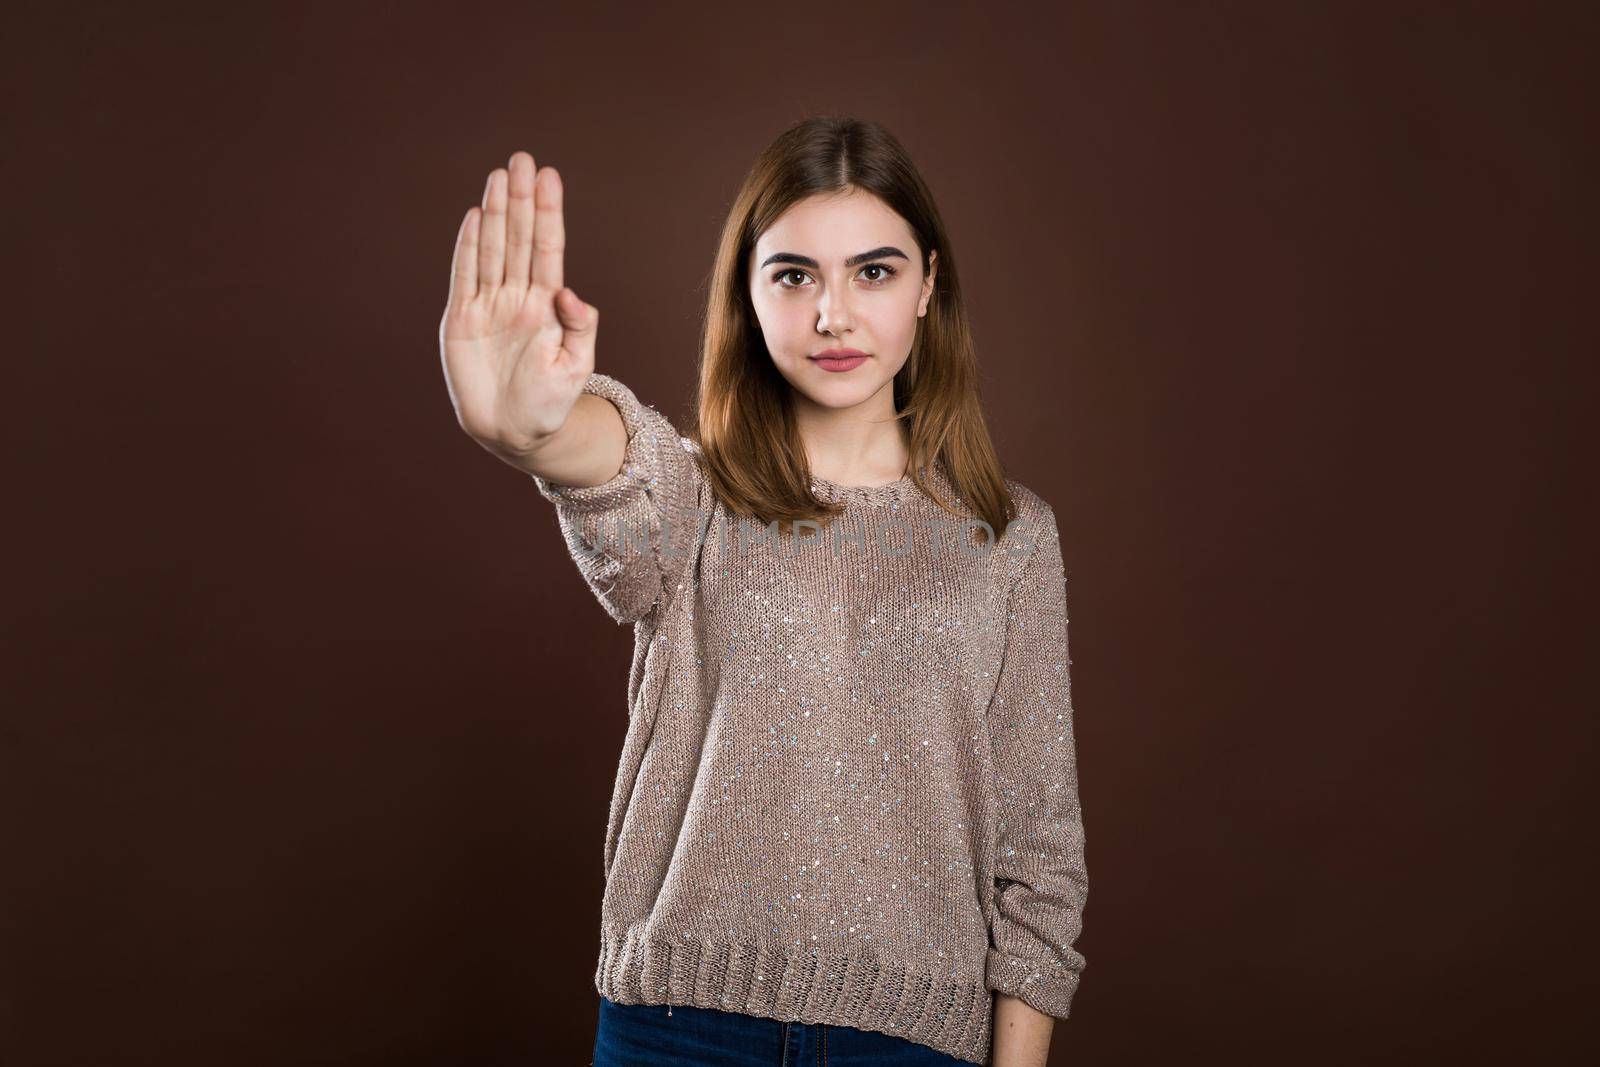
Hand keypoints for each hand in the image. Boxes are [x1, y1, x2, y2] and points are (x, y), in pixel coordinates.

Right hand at [439, 151, 598, 459]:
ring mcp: (489, 307)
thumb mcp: (575, 367)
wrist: (513, 433)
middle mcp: (518, 298)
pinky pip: (465, 276)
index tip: (550, 176)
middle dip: (521, 199)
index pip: (547, 248)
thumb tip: (570, 293)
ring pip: (492, 249)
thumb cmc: (549, 403)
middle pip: (519, 238)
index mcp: (548, 306)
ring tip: (500, 176)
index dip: (548, 212)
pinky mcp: (461, 321)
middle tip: (522, 159)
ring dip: (496, 212)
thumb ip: (580, 327)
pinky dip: (468, 247)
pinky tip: (474, 217)